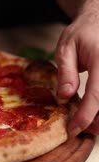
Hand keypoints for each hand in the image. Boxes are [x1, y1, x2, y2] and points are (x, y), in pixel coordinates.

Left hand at [56, 0, 98, 135]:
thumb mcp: (66, 47)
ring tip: (89, 123)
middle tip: (81, 128)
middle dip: (97, 122)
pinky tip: (96, 112)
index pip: (97, 95)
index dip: (85, 116)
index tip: (73, 129)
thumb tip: (64, 97)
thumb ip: (66, 71)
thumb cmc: (83, 32)